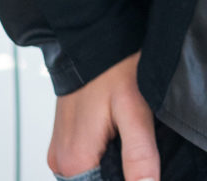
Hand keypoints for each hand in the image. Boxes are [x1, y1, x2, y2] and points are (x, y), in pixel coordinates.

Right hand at [49, 51, 154, 180]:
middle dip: (123, 175)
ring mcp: (60, 151)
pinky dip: (106, 158)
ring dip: (115, 168)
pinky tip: (123, 140)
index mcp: (74, 162)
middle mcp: (60, 162)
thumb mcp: (136, 111)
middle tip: (144, 152)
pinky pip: (87, 162)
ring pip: (93, 175)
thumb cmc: (115, 69)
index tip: (146, 169)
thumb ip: (139, 155)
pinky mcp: (66, 141)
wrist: (96, 40)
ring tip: (133, 143)